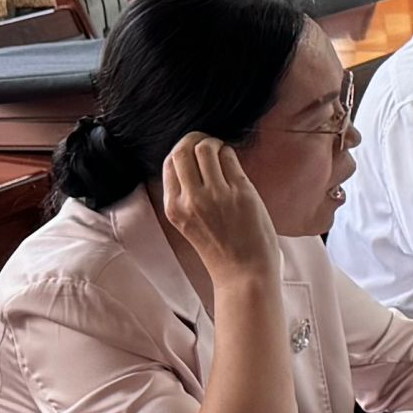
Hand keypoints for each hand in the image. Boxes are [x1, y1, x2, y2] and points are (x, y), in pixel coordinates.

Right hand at [154, 132, 283, 297]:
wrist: (244, 273)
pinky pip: (230, 157)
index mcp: (174, 207)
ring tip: (221, 151)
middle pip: (183, 149)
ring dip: (214, 143)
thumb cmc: (220, 249)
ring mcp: (216, 195)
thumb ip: (185, 195)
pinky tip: (233, 161)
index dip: (181, 150)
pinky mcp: (241, 193)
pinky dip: (230, 152)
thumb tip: (191, 161)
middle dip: (195, 139)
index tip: (192, 150)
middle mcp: (191, 199)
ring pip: (206, 148)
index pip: (169, 163)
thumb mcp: (188, 222)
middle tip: (208, 144)